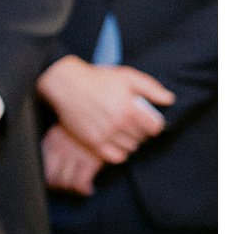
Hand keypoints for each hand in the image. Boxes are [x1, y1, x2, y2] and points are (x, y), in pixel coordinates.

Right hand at [38, 56, 173, 163]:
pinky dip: (119, 153)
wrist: (66, 84)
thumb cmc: (97, 78)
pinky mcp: (92, 142)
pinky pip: (114, 157)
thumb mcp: (126, 76)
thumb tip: (169, 99)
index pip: (155, 128)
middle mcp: (118, 124)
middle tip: (133, 125)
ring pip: (129, 148)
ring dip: (130, 142)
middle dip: (141, 132)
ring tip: (123, 132)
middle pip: (142, 138)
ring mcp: (104, 134)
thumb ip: (151, 88)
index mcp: (129, 109)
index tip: (148, 121)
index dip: (154, 124)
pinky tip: (115, 142)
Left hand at [42, 124, 102, 196]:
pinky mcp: (91, 160)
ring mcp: (75, 155)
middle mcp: (60, 150)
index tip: (56, 182)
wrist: (105, 113)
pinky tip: (89, 189)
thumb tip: (53, 165)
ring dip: (72, 189)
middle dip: (60, 187)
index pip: (42, 168)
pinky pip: (81, 183)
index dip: (49, 179)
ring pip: (65, 183)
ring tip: (79, 187)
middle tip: (68, 187)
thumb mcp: (63, 131)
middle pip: (52, 179)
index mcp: (51, 142)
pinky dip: (84, 189)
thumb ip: (56, 145)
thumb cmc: (85, 125)